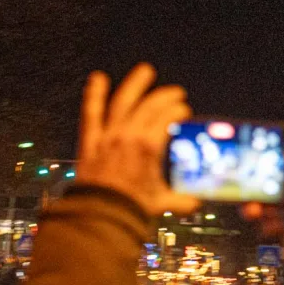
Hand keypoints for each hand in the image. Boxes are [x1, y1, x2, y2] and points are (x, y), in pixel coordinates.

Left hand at [76, 63, 198, 216]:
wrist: (99, 214)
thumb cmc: (130, 208)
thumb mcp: (160, 202)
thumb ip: (179, 199)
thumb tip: (193, 203)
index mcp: (149, 146)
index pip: (166, 118)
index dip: (176, 111)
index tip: (182, 110)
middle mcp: (129, 135)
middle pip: (149, 107)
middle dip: (165, 97)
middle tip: (175, 93)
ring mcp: (108, 135)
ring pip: (123, 102)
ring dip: (135, 84)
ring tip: (145, 71)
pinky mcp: (90, 141)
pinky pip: (91, 113)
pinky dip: (93, 94)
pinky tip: (97, 78)